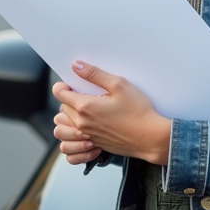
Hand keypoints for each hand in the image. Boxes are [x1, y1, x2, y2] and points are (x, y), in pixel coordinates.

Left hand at [51, 61, 171, 165]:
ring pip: (66, 124)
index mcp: (85, 107)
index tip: (72, 83)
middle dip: (69, 98)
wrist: (150, 138)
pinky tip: (94, 122)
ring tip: (86, 109)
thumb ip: (95, 74)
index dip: (63, 85)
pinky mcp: (95, 144)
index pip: (59, 93)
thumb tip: (76, 66)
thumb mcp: (119, 85)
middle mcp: (82, 123)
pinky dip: (79, 129)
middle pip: (62, 107)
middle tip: (86, 93)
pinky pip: (76, 137)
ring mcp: (87, 136)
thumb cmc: (138, 111)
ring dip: (70, 116)